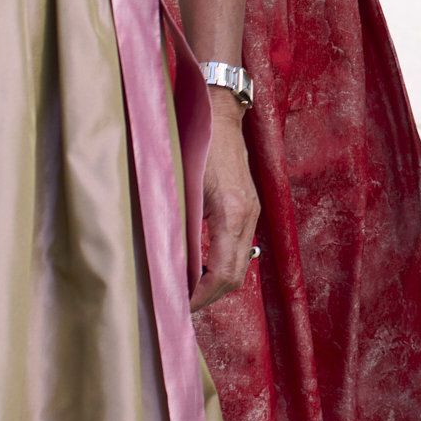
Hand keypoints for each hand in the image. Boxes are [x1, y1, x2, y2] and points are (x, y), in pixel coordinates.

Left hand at [189, 95, 258, 311]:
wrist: (220, 114)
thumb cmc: (197, 146)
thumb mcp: (182, 188)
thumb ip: (179, 226)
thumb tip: (168, 265)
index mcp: (232, 214)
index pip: (222, 273)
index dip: (200, 296)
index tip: (178, 307)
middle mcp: (248, 216)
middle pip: (236, 276)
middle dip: (209, 297)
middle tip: (180, 306)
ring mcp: (252, 213)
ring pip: (241, 265)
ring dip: (216, 284)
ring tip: (187, 291)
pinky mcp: (249, 208)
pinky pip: (240, 248)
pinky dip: (222, 266)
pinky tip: (200, 267)